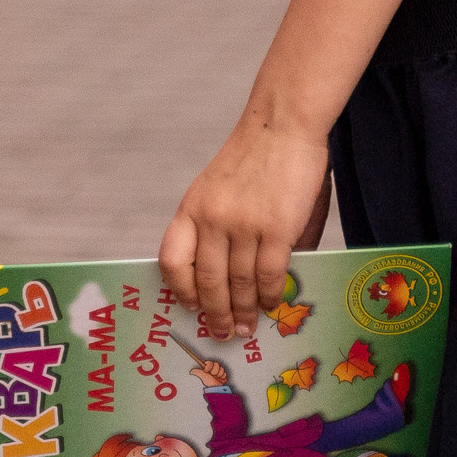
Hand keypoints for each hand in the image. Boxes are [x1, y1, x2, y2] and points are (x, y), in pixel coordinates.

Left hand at [160, 115, 333, 335]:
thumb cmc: (256, 158)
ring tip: (247, 327)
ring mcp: (243, 224)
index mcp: (191, 207)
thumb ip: (220, 229)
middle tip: (223, 333)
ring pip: (239, 283)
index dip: (180, 289)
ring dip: (243, 311)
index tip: (190, 306)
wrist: (283, 124)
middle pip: (207, 281)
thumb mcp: (218, 189)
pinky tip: (271, 303)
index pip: (172, 260)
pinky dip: (270, 295)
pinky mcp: (277, 228)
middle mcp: (211, 219)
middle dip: (215, 314)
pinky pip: (269, 275)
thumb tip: (232, 279)